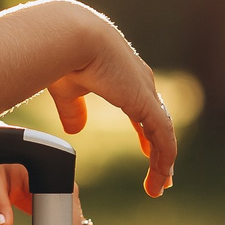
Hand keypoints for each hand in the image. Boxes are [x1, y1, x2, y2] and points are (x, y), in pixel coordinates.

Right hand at [45, 11, 177, 197]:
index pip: (143, 108)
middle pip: (158, 121)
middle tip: (161, 173)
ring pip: (163, 134)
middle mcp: (139, 82)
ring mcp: (145, 92)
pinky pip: (163, 138)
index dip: (146, 132)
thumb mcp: (67, 89)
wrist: (67, 38)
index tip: (147, 150)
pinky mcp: (146, 103)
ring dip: (163, 162)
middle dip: (160, 148)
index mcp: (122, 76)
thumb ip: (73, 109)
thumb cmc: (61, 55)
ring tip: (160, 186)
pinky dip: (163, 160)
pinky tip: (160, 178)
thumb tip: (76, 130)